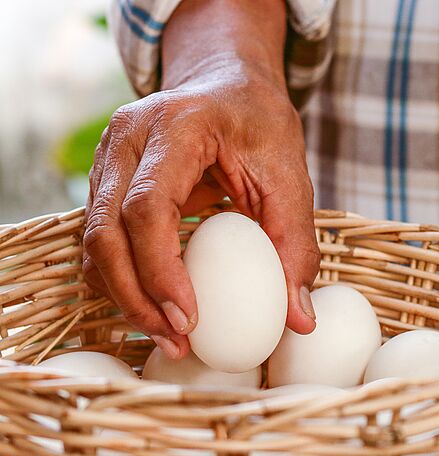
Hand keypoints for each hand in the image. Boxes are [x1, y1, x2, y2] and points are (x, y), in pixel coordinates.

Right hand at [83, 0, 318, 359]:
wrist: (229, 86)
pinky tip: (155, 309)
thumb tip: (300, 321)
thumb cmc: (262, 125)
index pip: (147, 208)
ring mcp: (108, 159)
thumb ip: (296, 246)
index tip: (190, 319)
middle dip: (136, 297)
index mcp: (174, 127)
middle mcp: (126, 139)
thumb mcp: (292, 178)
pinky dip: (121, 280)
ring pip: (93, 242)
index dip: (161, 271)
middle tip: (177, 340)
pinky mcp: (106, 182)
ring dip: (125, 297)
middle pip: (105, 232)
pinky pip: (100, 241)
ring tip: (169, 337)